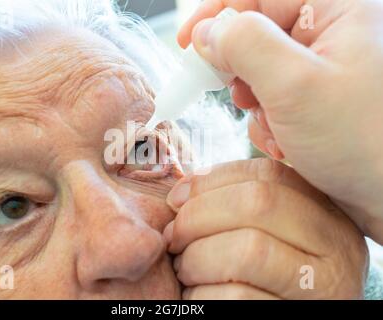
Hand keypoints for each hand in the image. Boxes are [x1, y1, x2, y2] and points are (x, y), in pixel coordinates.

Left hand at [164, 159, 367, 298]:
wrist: (281, 311)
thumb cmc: (264, 275)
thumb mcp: (267, 232)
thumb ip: (238, 205)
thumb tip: (183, 192)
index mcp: (324, 211)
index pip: (267, 173)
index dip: (210, 180)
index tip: (175, 199)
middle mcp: (337, 244)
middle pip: (257, 203)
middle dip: (198, 216)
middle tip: (174, 237)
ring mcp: (325, 286)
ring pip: (248, 250)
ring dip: (198, 258)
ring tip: (185, 269)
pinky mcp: (298, 316)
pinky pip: (239, 297)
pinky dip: (203, 294)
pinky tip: (198, 295)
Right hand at [177, 0, 382, 242]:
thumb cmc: (368, 143)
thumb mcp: (294, 86)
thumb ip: (244, 46)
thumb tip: (207, 32)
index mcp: (340, 10)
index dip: (217, 16)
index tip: (186, 42)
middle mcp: (335, 34)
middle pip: (259, 35)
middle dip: (243, 73)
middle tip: (244, 99)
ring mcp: (328, 70)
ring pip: (263, 73)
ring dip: (258, 107)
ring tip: (277, 131)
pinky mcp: (321, 102)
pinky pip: (276, 100)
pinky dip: (270, 124)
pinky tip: (287, 145)